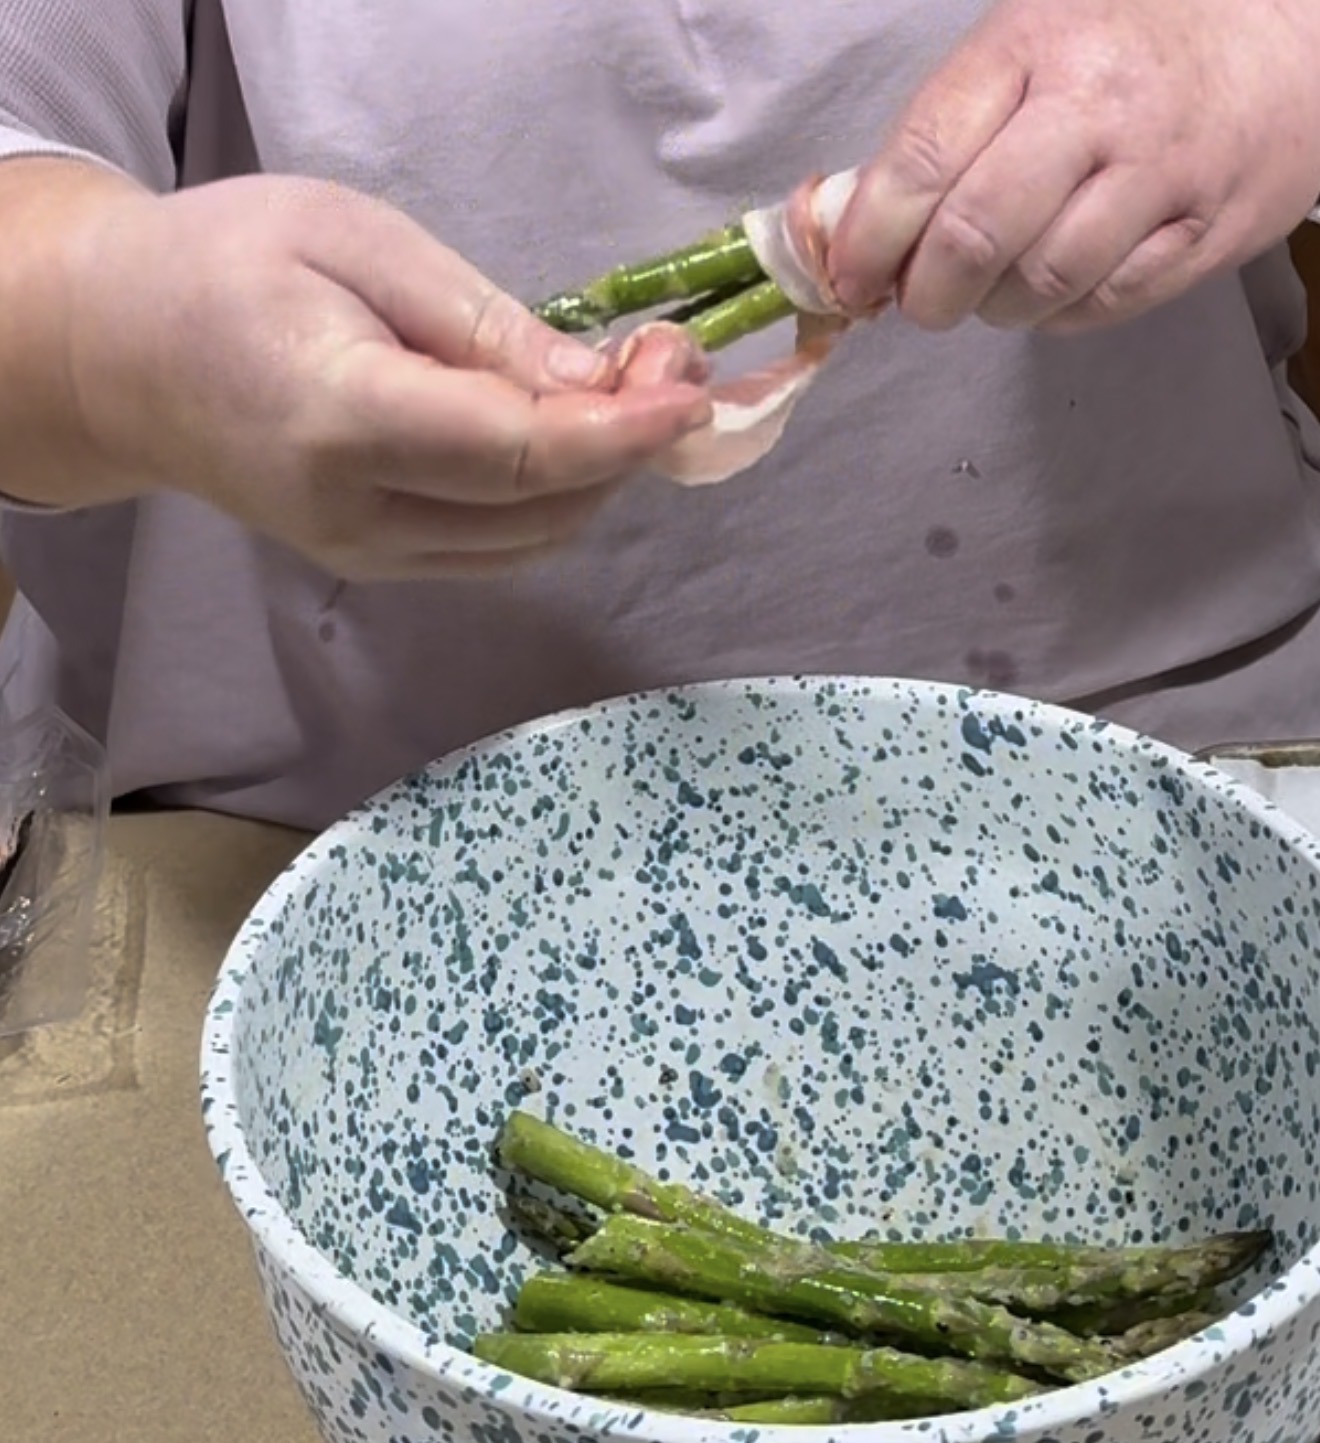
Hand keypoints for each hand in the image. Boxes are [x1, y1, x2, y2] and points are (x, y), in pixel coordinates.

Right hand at [56, 174, 709, 578]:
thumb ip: (479, 323)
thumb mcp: (357, 242)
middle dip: (626, 447)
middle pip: (539, 509)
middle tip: (665, 362)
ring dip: (598, 477)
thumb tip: (593, 382)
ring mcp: (364, 554)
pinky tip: (566, 436)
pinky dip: (553, 500)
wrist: (124, 359)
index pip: (516, 453)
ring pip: (530, 542)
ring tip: (622, 391)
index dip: (620, 433)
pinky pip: (497, 547)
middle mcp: (356, 514)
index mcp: (342, 420)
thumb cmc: (228, 268)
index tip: (690, 393)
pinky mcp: (374, 564)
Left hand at [827, 0, 1319, 333]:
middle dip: (926, 293)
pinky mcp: (1203, 231)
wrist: (1285, 37)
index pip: (922, 159)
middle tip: (918, 303)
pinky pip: (1103, 305)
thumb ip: (943, 132)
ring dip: (995, 309)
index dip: (869, 239)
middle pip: (975, 236)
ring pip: (1040, 283)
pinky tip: (1055, 287)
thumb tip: (853, 229)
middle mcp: (1096, 106)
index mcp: (1032, 46)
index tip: (848, 279)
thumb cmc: (1127, 48)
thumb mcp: (1027, 48)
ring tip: (992, 290)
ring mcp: (1158, 172)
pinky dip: (1060, 315)